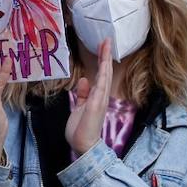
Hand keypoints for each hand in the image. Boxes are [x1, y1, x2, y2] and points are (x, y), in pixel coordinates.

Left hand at [65, 39, 113, 155]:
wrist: (83, 146)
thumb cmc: (81, 129)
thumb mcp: (79, 108)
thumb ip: (83, 94)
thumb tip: (84, 80)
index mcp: (97, 97)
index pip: (100, 75)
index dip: (101, 61)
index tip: (102, 47)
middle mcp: (101, 97)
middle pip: (105, 72)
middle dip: (105, 56)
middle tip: (106, 40)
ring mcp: (100, 100)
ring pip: (104, 76)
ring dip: (105, 61)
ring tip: (106, 46)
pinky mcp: (96, 105)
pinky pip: (100, 87)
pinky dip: (103, 75)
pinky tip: (104, 65)